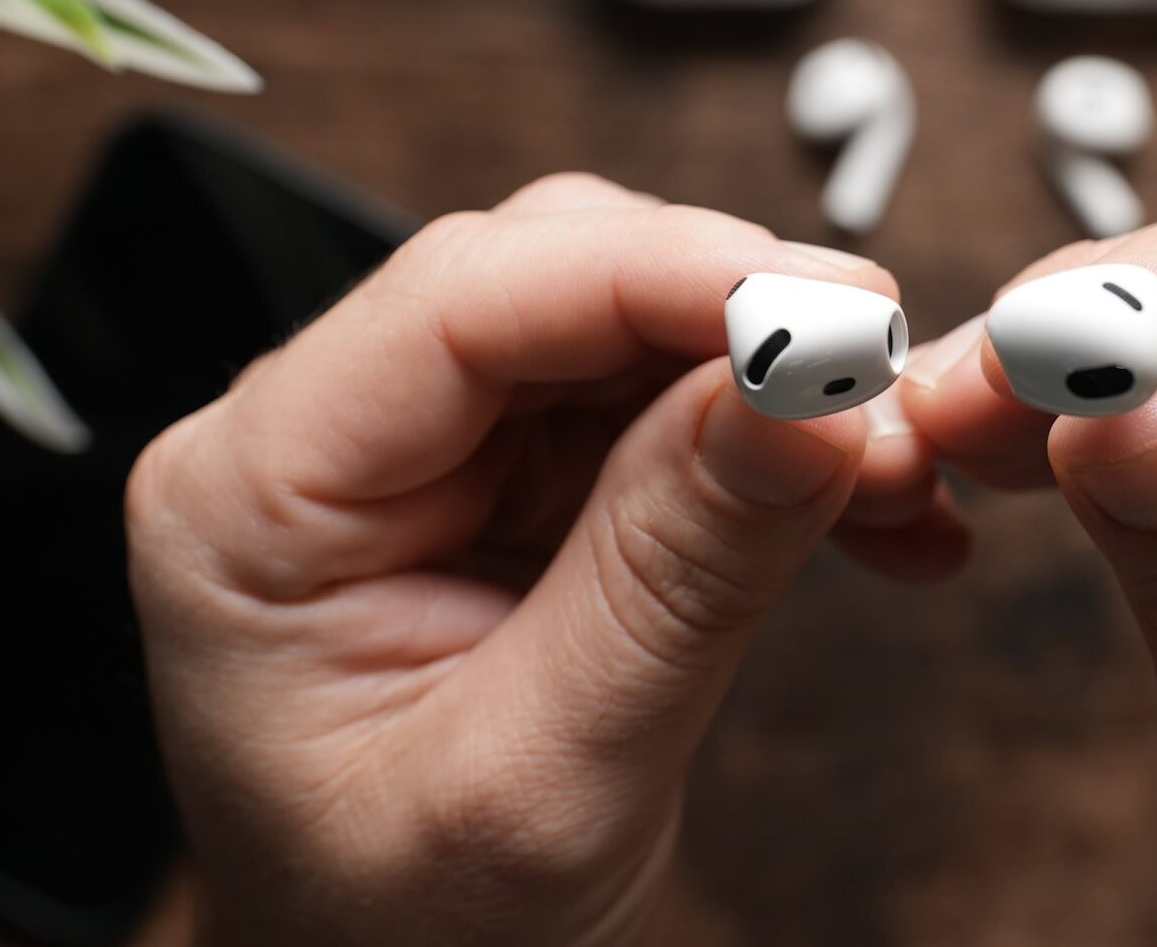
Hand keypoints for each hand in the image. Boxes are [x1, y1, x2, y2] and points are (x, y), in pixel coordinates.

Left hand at [126, 175, 966, 946]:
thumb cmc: (401, 940)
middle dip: (739, 321)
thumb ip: (672, 576)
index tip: (832, 308)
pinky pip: (667, 402)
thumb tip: (809, 385)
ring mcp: (426, 455)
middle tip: (893, 391)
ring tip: (905, 473)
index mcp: (251, 498)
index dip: (661, 275)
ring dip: (782, 382)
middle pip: (551, 277)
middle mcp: (325, 440)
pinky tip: (878, 510)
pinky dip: (780, 443)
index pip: (460, 305)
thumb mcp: (542, 782)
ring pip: (627, 323)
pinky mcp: (515, 482)